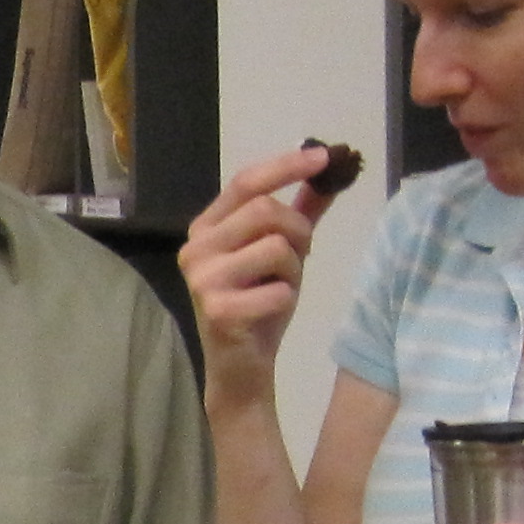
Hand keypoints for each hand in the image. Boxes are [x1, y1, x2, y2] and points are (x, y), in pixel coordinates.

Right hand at [178, 146, 342, 410]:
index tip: (323, 156)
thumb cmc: (259, 305)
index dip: (285, 166)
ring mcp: (202, 279)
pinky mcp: (217, 309)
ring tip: (279, 288)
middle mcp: (195, 248)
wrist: (240, 366)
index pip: (245, 182)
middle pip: (264, 211)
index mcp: (206, 228)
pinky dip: (286, 298)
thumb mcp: (283, 253)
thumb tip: (328, 169)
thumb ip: (301, 212)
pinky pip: (277, 288)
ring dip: (293, 269)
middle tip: (300, 256)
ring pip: (274, 247)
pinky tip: (270, 311)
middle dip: (297, 231)